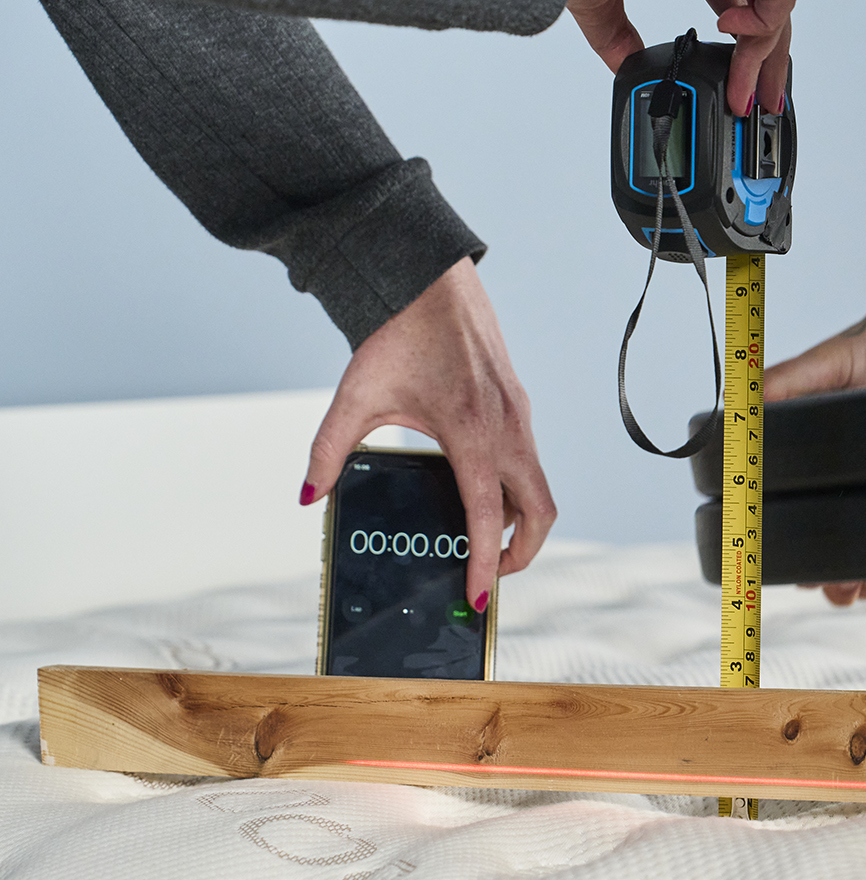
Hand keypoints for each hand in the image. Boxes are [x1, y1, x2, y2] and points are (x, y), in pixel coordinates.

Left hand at [300, 258, 556, 614]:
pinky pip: (529, 462)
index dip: (484, 564)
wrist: (432, 283)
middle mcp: (508, 429)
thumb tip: (309, 495)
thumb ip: (329, 450)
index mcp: (471, 433)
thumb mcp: (356, 397)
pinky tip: (477, 488)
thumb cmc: (398, 334)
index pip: (486, 517)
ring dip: (519, 521)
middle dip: (522, 554)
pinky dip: (514, 490)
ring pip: (539, 488)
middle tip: (489, 575)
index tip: (477, 597)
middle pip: (541, 512)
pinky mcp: (520, 407)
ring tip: (481, 539)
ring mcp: (520, 418)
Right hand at [570, 0, 801, 115]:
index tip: (741, 84)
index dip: (747, 40)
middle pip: (765, 2)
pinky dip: (767, 22)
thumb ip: (618, 36)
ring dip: (769, 52)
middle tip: (760, 99)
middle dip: (767, 57)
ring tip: (748, 90)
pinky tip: (733, 35)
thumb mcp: (599, 3)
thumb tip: (628, 68)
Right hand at [766, 275, 865, 604]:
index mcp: (812, 454)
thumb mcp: (829, 362)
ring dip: (864, 578)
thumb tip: (739, 404)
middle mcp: (843, 474)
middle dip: (832, 577)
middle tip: (840, 592)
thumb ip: (787, 381)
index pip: (788, 510)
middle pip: (829, 542)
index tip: (797, 573)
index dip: (788, 547)